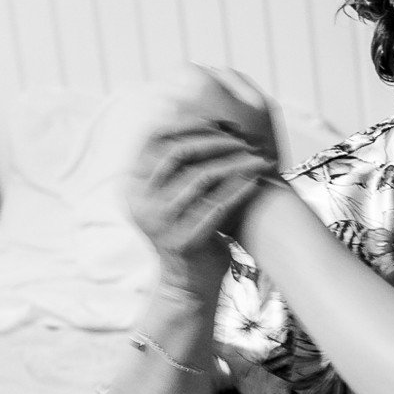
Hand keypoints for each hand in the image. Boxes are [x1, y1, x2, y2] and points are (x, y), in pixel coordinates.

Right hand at [126, 67, 281, 298]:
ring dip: (237, 162)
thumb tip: (189, 111)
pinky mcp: (186, 241)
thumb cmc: (188, 227)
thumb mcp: (169, 195)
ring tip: (260, 157)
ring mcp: (161, 223)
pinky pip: (219, 206)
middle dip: (217, 140)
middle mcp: (141, 202)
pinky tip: (259, 180)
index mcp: (133, 185)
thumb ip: (174, 162)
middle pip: (178, 152)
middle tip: (246, 138)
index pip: (154, 138)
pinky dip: (241, 188)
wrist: (188, 282)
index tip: (221, 119)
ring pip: (202, 177)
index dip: (189, 123)